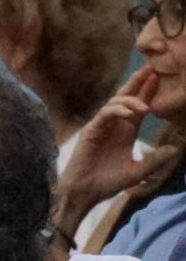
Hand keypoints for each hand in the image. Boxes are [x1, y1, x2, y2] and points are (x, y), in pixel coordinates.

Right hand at [58, 70, 177, 216]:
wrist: (85, 193)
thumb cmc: (107, 183)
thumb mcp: (137, 172)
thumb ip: (154, 160)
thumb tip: (175, 149)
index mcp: (126, 131)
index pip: (139, 106)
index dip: (148, 92)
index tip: (160, 77)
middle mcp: (115, 125)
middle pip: (126, 98)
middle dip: (138, 82)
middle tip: (151, 68)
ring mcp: (101, 126)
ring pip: (115, 103)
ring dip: (131, 100)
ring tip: (144, 106)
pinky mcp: (91, 130)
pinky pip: (105, 114)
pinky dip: (117, 111)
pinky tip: (130, 113)